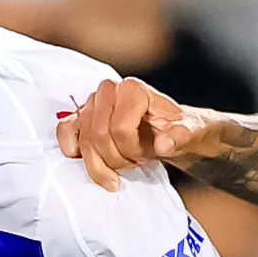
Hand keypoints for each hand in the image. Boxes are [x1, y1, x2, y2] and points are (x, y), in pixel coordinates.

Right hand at [58, 76, 209, 187]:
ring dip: (101, 163)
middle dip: (116, 159)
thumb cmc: (180, 129)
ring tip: (120, 167)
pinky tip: (83, 158)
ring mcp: (94, 103)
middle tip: (135, 162)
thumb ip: (180, 137)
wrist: (173, 131)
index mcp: (133, 89)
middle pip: (98, 136)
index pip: (119, 128)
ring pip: (83, 140)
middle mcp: (110, 90)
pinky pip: (65, 130)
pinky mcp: (83, 116)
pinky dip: (72, 147)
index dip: (131, 149)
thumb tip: (164, 144)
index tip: (146, 155)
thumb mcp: (191, 133)